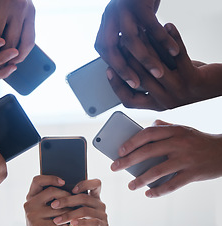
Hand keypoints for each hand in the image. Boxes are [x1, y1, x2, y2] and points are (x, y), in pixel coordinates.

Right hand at [0, 0, 35, 63]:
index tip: (14, 64)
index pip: (29, 42)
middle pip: (12, 42)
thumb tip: (11, 49)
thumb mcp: (24, 8)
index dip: (21, 56)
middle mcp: (20, 10)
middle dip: (3, 58)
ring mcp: (4, 5)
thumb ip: (21, 24)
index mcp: (31, 14)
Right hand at [21, 175, 71, 225]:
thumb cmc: (42, 219)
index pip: (37, 180)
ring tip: (74, 215)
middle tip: (73, 201)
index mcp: (30, 196)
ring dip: (69, 212)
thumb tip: (71, 185)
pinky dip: (65, 225)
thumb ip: (49, 196)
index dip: (51, 178)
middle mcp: (29, 204)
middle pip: (51, 191)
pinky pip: (57, 223)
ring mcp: (32, 215)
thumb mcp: (41, 205)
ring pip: (57, 209)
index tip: (63, 182)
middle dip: (65, 196)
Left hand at [51, 179, 108, 225]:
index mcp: (95, 197)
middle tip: (54, 205)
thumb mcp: (81, 208)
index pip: (96, 183)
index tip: (71, 189)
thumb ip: (74, 201)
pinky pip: (92, 222)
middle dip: (67, 200)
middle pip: (84, 198)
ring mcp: (102, 215)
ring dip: (69, 215)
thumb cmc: (85, 220)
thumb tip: (55, 192)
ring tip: (57, 220)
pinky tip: (71, 224)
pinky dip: (81, 223)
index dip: (84, 184)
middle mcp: (100, 204)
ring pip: (85, 211)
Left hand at [95, 0, 178, 88]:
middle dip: (123, 69)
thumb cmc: (139, 5)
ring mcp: (123, 9)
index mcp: (106, 23)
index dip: (113, 66)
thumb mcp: (127, 22)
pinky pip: (152, 26)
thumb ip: (124, 40)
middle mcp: (110, 16)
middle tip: (137, 84)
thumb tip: (127, 65)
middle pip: (110, 47)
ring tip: (158, 73)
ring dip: (145, 59)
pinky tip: (173, 51)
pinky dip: (163, 40)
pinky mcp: (140, 3)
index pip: (102, 49)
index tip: (124, 81)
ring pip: (131, 39)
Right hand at [106, 23, 221, 110]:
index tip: (108, 70)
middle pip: (138, 80)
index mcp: (156, 104)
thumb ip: (147, 81)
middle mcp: (165, 101)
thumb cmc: (188, 81)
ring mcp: (178, 92)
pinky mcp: (192, 79)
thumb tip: (123, 65)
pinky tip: (168, 26)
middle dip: (127, 59)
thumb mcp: (163, 84)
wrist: (216, 85)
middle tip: (120, 43)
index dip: (116, 86)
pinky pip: (178, 55)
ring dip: (146, 47)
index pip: (129, 100)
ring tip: (139, 32)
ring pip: (154, 68)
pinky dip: (173, 38)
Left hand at [111, 120, 221, 197]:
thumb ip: (165, 127)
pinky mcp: (193, 174)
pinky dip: (159, 191)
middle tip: (115, 167)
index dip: (131, 142)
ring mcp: (186, 159)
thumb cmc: (198, 140)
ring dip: (141, 179)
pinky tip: (149, 193)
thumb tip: (147, 127)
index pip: (148, 134)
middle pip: (148, 152)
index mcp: (174, 131)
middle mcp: (178, 143)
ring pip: (158, 170)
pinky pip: (172, 184)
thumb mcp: (183, 129)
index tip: (119, 150)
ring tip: (130, 185)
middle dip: (128, 161)